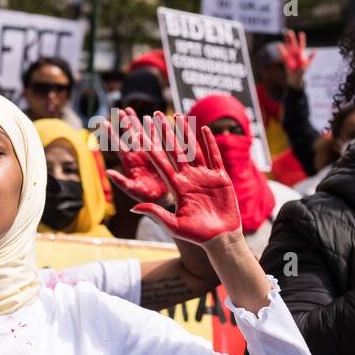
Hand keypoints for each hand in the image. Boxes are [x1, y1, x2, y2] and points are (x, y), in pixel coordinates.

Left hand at [105, 107, 170, 203]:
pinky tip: (151, 118)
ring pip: (141, 133)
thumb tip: (107, 172)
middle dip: (125, 123)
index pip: (119, 145)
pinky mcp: (159, 154)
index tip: (104, 123)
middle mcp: (137, 155)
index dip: (111, 134)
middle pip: (129, 135)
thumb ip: (120, 181)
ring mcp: (148, 153)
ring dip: (136, 122)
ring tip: (130, 110)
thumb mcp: (132, 190)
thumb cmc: (146, 197)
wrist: (162, 199)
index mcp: (129, 163)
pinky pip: (156, 138)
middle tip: (119, 110)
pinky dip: (153, 128)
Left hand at [131, 113, 242, 244]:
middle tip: (156, 115)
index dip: (151, 148)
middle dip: (166, 132)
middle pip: (175, 150)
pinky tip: (204, 129)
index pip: (161, 163)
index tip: (140, 134)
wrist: (221, 239)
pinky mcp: (221, 178)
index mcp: (177, 187)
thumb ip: (155, 213)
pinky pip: (214, 156)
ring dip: (186, 132)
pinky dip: (210, 143)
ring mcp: (205, 176)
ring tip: (178, 115)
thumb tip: (133, 207)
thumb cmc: (197, 235)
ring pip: (193, 148)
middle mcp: (189, 178)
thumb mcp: (173, 225)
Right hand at [281, 29, 315, 90]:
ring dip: (286, 40)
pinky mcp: (284, 59)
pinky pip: (282, 53)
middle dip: (291, 37)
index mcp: (301, 53)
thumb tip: (314, 51)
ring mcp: (289, 55)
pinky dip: (281, 49)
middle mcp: (294, 52)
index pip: (301, 44)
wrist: (295, 77)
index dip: (301, 39)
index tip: (301, 33)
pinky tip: (279, 45)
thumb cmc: (302, 70)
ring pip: (287, 46)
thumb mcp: (307, 64)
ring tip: (284, 34)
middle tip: (289, 31)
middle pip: (293, 43)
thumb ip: (310, 58)